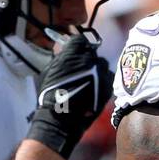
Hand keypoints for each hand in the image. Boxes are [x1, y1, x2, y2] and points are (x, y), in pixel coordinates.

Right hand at [25, 34, 111, 158]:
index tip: (74, 52)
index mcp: (74, 53)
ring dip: (96, 70)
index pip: (79, 40)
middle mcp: (91, 60)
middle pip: (92, 52)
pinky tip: (94, 90)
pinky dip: (102, 81)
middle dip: (86, 58)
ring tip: (88, 81)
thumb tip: (67, 51)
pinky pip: (107, 78)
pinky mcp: (109, 87)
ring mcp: (102, 73)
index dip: (76, 46)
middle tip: (80, 69)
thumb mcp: (50, 70)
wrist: (63, 119)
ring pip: (102, 65)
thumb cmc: (51, 95)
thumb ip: (62, 57)